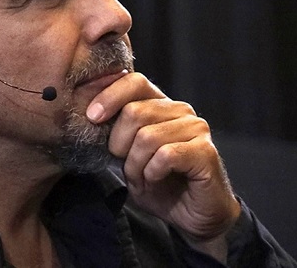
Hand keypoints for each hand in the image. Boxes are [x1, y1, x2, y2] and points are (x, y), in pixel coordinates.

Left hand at [86, 73, 240, 242]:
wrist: (193, 216)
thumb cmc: (159, 184)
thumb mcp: (127, 155)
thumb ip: (114, 132)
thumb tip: (91, 112)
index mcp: (160, 104)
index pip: (134, 81)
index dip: (109, 96)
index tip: (92, 117)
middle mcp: (180, 110)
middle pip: (134, 111)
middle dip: (119, 144)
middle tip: (126, 165)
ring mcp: (195, 128)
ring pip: (147, 137)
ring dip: (136, 165)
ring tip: (142, 178)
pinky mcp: (205, 151)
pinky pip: (165, 155)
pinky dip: (152, 173)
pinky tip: (157, 180)